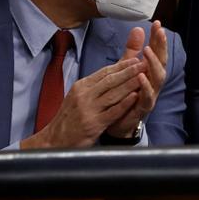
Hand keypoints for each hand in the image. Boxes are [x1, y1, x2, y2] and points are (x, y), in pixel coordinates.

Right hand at [21, 59, 145, 148]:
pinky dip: (124, 104)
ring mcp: (89, 110)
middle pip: (110, 80)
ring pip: (113, 94)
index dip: (121, 66)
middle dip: (129, 71)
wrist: (55, 139)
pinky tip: (135, 97)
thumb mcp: (78, 97)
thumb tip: (111, 73)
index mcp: (81, 87)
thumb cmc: (70, 118)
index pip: (104, 73)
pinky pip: (112, 112)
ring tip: (144, 77)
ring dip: (130, 84)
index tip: (136, 60)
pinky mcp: (93, 124)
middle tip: (144, 64)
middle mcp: (84, 95)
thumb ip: (94, 86)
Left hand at [104, 21, 168, 137]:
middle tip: (160, 32)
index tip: (157, 24)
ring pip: (158, 78)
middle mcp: (154, 81)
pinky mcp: (144, 107)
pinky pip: (148, 97)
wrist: (118, 122)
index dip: (158, 38)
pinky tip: (140, 76)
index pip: (157, 51)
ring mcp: (151, 94)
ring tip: (147, 51)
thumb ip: (133, 50)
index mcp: (150, 71)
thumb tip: (138, 28)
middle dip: (161, 46)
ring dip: (154, 63)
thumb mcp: (127, 69)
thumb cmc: (125, 94)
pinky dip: (145, 86)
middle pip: (162, 61)